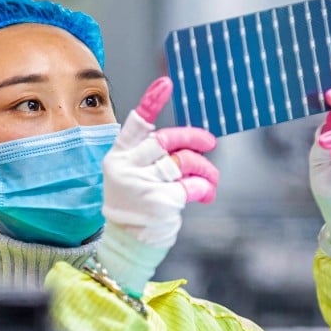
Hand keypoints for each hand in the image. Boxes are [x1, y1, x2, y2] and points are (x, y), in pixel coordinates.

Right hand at [98, 77, 218, 294]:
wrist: (128, 247)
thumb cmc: (137, 209)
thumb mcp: (137, 180)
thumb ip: (156, 160)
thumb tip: (192, 147)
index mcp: (118, 157)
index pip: (136, 124)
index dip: (152, 102)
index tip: (167, 83)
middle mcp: (127, 167)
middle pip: (167, 141)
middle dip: (194, 139)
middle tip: (210, 143)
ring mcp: (142, 184)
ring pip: (184, 163)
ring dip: (205, 170)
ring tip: (211, 181)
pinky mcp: (160, 201)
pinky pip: (193, 186)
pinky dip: (203, 190)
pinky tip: (204, 195)